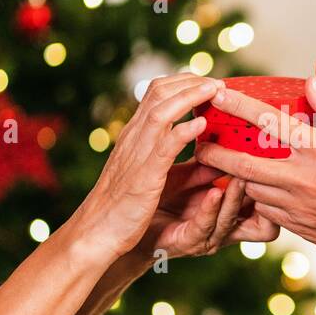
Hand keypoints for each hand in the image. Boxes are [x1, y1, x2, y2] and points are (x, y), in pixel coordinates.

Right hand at [77, 73, 221, 258]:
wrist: (96, 232)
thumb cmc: (125, 207)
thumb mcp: (151, 174)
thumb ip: (175, 158)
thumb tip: (211, 149)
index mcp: (135, 134)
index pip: (157, 92)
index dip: (185, 82)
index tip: (210, 83)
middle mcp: (134, 136)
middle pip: (160, 91)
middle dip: (191, 81)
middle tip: (218, 82)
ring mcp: (137, 153)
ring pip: (161, 110)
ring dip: (191, 96)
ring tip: (216, 91)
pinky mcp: (144, 175)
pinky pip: (164, 145)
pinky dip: (183, 131)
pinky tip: (202, 125)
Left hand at [135, 159, 280, 260]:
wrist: (124, 230)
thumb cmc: (155, 203)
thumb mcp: (185, 179)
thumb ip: (205, 163)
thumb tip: (222, 132)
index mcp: (223, 210)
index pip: (258, 202)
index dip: (269, 185)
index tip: (273, 158)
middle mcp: (220, 225)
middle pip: (251, 212)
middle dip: (258, 188)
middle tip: (264, 164)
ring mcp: (206, 236)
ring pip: (229, 217)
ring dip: (237, 197)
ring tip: (242, 177)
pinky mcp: (188, 242)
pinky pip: (204, 226)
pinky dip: (211, 208)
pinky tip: (215, 192)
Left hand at [194, 74, 315, 277]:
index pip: (268, 120)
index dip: (237, 105)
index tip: (215, 93)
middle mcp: (305, 179)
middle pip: (243, 164)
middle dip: (215, 153)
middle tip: (199, 143)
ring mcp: (300, 207)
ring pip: (253, 189)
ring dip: (240, 176)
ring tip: (230, 164)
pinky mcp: (300, 228)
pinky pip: (266, 210)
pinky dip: (260, 197)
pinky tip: (263, 188)